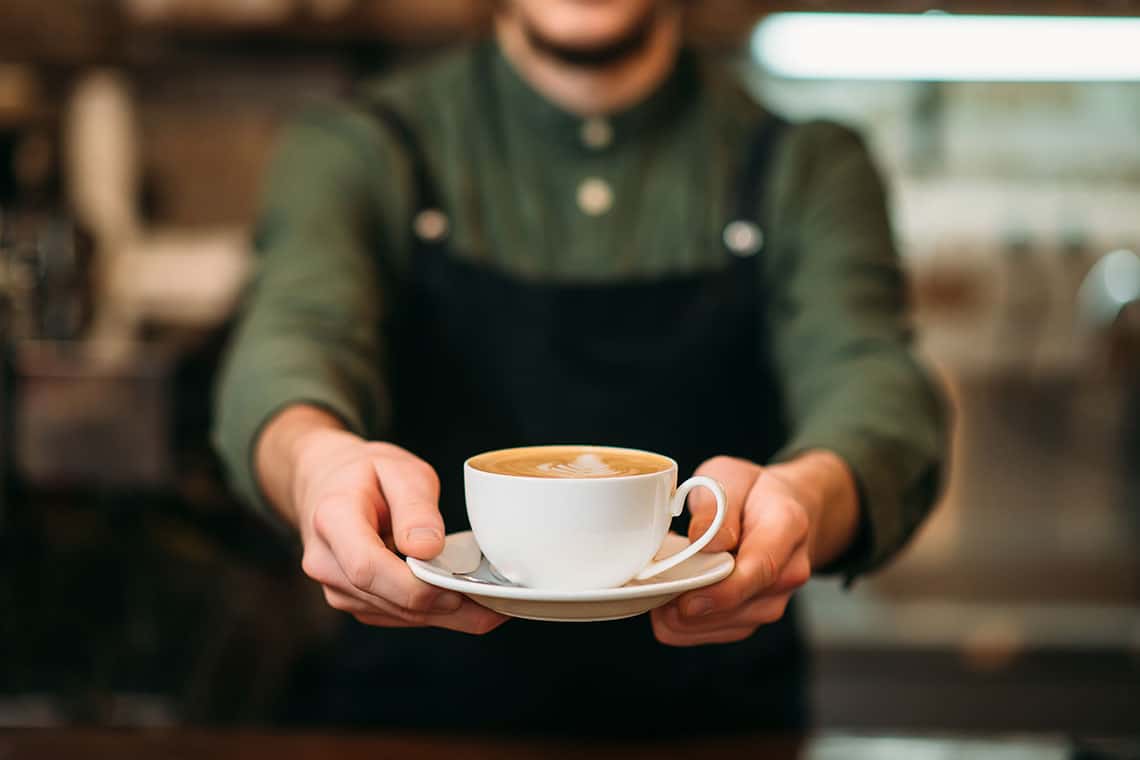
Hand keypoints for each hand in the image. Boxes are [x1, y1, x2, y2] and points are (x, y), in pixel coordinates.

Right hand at [259, 406, 506, 634]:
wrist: (328, 484)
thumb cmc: (366, 473)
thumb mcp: (397, 469)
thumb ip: (415, 507)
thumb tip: (428, 549)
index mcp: (333, 520)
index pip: (367, 568)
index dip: (415, 585)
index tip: (459, 584)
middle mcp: (327, 562)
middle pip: (389, 599)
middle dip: (445, 605)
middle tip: (498, 602)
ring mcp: (337, 588)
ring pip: (398, 615)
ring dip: (446, 615)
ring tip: (493, 604)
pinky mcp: (355, 602)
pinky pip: (398, 615)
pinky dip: (434, 612)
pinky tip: (467, 603)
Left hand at [650, 452, 856, 646]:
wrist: (782, 509)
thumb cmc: (751, 492)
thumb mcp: (728, 475)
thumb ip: (716, 505)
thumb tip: (703, 540)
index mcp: (787, 526)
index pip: (761, 567)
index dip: (723, 591)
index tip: (686, 601)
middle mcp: (790, 570)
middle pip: (742, 605)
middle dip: (692, 608)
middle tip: (652, 592)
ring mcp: (775, 598)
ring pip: (727, 626)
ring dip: (686, 619)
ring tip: (656, 593)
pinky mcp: (754, 615)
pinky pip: (719, 633)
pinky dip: (688, 626)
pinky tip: (665, 605)